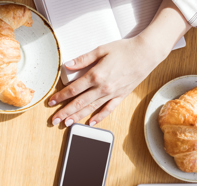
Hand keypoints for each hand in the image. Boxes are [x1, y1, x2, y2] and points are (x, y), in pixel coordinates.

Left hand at [49, 36, 164, 126]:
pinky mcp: (120, 97)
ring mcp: (111, 94)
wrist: (145, 55)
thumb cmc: (124, 50)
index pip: (73, 89)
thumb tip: (67, 65)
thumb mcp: (101, 50)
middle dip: (65, 112)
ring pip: (91, 108)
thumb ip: (83, 59)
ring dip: (78, 117)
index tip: (51, 102)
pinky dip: (99, 117)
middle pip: (79, 103)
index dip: (60, 97)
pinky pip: (108, 110)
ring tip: (67, 124)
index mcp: (95, 75)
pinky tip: (90, 123)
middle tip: (54, 120)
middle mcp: (102, 88)